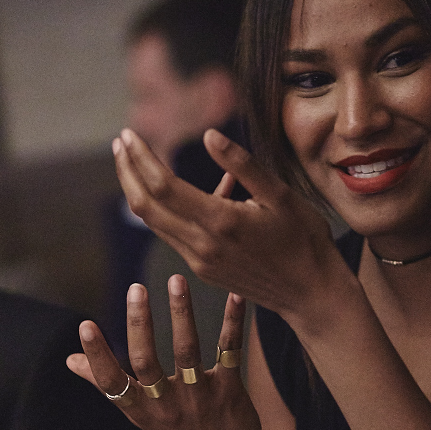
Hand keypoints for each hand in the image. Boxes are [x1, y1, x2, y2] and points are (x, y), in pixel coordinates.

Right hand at [67, 274, 269, 429]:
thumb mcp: (140, 414)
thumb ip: (107, 384)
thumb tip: (70, 360)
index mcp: (141, 409)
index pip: (112, 383)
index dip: (98, 356)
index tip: (85, 325)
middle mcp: (167, 404)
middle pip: (147, 362)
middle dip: (139, 324)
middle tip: (135, 288)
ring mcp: (199, 398)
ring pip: (187, 351)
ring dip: (181, 313)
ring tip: (176, 281)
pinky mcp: (230, 391)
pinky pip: (229, 351)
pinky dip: (232, 322)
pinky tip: (234, 295)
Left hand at [112, 127, 347, 324]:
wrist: (310, 294)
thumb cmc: (304, 240)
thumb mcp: (281, 195)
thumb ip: (242, 165)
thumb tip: (209, 136)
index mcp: (221, 222)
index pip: (163, 186)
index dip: (141, 159)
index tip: (129, 135)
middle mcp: (203, 244)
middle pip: (145, 206)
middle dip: (127, 172)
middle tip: (121, 143)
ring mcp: (199, 261)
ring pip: (154, 222)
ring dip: (139, 191)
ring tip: (136, 161)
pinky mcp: (202, 270)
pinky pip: (175, 234)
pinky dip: (168, 209)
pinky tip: (186, 192)